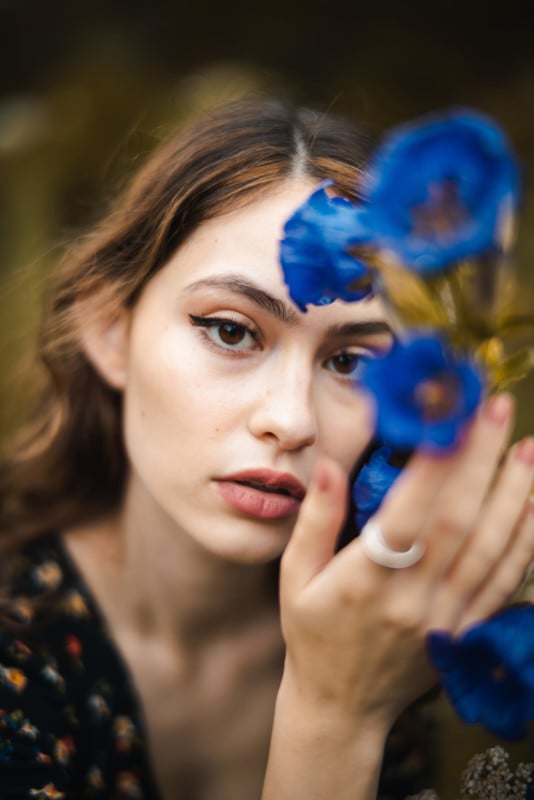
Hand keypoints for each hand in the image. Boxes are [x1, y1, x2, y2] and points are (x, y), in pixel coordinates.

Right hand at [279, 393, 533, 730]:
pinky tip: (533, 507)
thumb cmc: (313, 635)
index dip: (432, 463)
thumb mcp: (296, 577)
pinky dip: (523, 545)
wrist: (341, 707)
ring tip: (528, 449)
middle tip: (495, 409)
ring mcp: (444, 619)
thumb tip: (329, 463)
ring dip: (514, 496)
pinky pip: (502, 586)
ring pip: (489, 551)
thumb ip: (315, 519)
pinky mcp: (464, 634)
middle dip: (480, 460)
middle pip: (457, 521)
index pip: (407, 513)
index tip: (448, 415)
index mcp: (364, 580)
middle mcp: (411, 599)